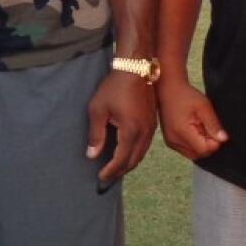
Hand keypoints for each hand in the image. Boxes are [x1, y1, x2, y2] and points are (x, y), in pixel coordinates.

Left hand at [86, 68, 156, 187]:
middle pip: (133, 161)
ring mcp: (151, 128)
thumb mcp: (98, 110)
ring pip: (141, 154)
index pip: (121, 159)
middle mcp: (144, 133)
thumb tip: (92, 155)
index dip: (110, 171)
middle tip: (107, 177)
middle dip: (120, 171)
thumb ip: (96, 134)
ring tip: (116, 168)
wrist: (136, 68)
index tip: (100, 177)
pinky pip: (145, 145)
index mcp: (131, 131)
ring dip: (129, 164)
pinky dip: (136, 154)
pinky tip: (127, 152)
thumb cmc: (115, 87)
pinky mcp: (152, 123)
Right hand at [159, 75, 229, 161]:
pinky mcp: (170, 142)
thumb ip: (213, 124)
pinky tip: (194, 130)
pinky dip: (194, 144)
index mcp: (181, 132)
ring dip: (201, 145)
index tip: (215, 130)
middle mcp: (174, 141)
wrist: (168, 89)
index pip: (204, 149)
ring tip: (200, 127)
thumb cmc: (185, 95)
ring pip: (193, 154)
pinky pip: (186, 150)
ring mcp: (170, 142)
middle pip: (199, 154)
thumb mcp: (203, 106)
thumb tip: (223, 139)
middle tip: (207, 127)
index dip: (214, 142)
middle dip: (208, 144)